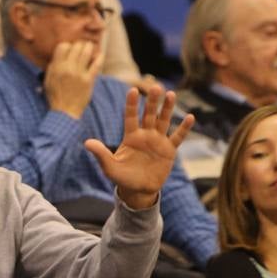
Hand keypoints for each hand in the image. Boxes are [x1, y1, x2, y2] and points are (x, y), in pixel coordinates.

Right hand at [43, 40, 103, 117]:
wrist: (65, 112)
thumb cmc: (56, 96)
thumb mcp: (48, 80)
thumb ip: (53, 66)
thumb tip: (60, 54)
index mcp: (56, 67)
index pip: (63, 46)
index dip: (68, 45)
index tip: (71, 49)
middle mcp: (67, 68)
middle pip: (76, 47)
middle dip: (80, 45)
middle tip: (82, 47)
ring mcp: (78, 74)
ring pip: (86, 52)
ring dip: (89, 48)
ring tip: (90, 48)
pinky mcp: (88, 80)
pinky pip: (96, 64)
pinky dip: (99, 57)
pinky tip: (100, 55)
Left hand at [85, 85, 194, 209]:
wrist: (139, 190)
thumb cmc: (122, 178)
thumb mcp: (110, 167)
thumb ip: (101, 154)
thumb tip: (86, 143)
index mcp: (131, 137)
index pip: (131, 117)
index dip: (132, 104)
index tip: (132, 90)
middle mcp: (145, 135)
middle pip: (149, 114)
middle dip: (152, 101)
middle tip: (156, 87)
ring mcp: (158, 141)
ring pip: (164, 121)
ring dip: (167, 108)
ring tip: (171, 94)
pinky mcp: (169, 150)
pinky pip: (178, 137)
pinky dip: (184, 128)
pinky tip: (190, 117)